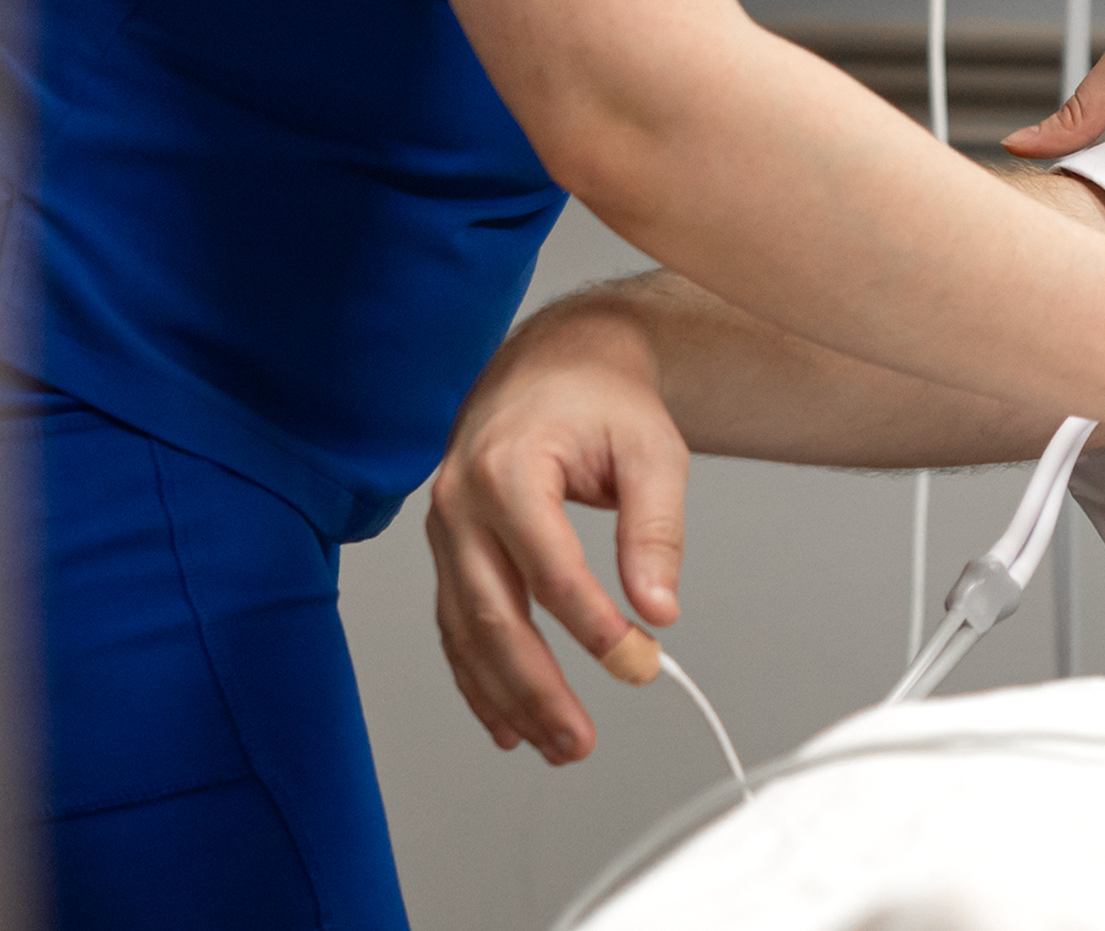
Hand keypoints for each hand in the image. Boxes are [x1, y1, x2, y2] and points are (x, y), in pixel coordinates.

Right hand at [424, 305, 691, 764]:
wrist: (553, 361)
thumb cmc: (602, 399)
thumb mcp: (652, 448)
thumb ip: (656, 528)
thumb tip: (660, 610)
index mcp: (507, 469)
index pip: (550, 570)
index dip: (594, 628)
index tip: (641, 664)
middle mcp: (459, 503)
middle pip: (492, 616)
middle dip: (536, 687)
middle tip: (580, 741)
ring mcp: (444, 529)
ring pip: (465, 632)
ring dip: (506, 697)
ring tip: (552, 745)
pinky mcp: (447, 549)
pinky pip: (454, 624)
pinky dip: (479, 677)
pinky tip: (507, 721)